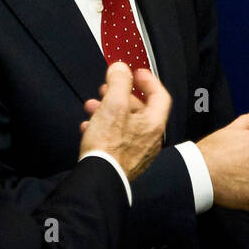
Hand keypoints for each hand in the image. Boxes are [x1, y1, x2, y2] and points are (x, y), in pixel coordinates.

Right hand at [78, 63, 170, 180]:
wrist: (98, 180)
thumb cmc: (108, 146)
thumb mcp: (113, 104)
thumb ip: (119, 82)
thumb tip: (120, 68)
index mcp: (153, 123)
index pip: (160, 95)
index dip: (148, 80)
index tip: (136, 72)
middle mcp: (150, 139)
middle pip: (140, 109)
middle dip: (121, 95)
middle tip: (108, 88)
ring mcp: (138, 152)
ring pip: (126, 123)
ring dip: (109, 110)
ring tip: (92, 107)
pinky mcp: (124, 162)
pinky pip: (117, 139)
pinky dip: (105, 128)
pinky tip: (89, 127)